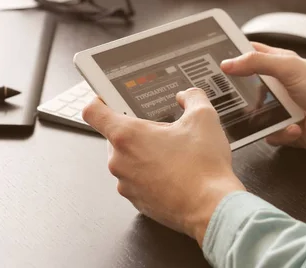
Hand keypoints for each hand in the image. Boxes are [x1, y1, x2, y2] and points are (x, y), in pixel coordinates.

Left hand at [82, 88, 244, 245]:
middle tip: (160, 130)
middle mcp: (120, 161)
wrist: (212, 208)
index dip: (100, 101)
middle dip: (136, 131)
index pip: (93, 112)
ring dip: (144, 154)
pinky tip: (174, 172)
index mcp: (127, 136)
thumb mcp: (203, 118)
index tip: (108, 100)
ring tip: (172, 153)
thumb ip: (192, 97)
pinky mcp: (137, 201)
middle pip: (114, 136)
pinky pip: (137, 181)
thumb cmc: (203, 168)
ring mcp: (126, 184)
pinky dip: (150, 175)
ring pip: (127, 160)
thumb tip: (186, 96)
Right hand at [221, 43, 305, 158]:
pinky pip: (269, 134)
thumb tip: (228, 63)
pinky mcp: (287, 130)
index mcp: (280, 64)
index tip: (213, 60)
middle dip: (239, 94)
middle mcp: (279, 86)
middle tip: (225, 98)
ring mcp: (283, 109)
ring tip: (269, 117)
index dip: (233, 55)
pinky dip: (280, 134)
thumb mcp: (290, 68)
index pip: (250, 54)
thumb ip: (257, 62)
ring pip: (254, 114)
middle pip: (247, 87)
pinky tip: (295, 129)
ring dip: (261, 119)